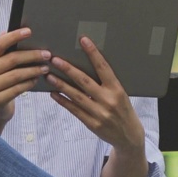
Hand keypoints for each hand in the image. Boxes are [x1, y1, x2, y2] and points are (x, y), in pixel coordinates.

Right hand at [0, 28, 50, 130]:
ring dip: (33, 70)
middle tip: (47, 54)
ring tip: (45, 67)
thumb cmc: (2, 82)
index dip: (13, 36)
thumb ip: (4, 51)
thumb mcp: (0, 66)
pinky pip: (17, 89)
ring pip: (16, 75)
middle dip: (31, 55)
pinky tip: (37, 79)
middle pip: (11, 59)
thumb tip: (6, 31)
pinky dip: (29, 83)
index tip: (29, 31)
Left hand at [45, 36, 143, 152]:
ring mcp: (99, 113)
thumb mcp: (121, 94)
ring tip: (48, 75)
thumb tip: (87, 67)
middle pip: (84, 81)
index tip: (83, 40)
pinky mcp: (92, 123)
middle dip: (68, 69)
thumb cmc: (124, 110)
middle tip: (55, 59)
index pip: (104, 68)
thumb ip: (107, 84)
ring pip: (76, 96)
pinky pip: (74, 110)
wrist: (129, 136)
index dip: (93, 53)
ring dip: (60, 85)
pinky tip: (53, 93)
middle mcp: (108, 100)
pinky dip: (62, 101)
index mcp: (117, 90)